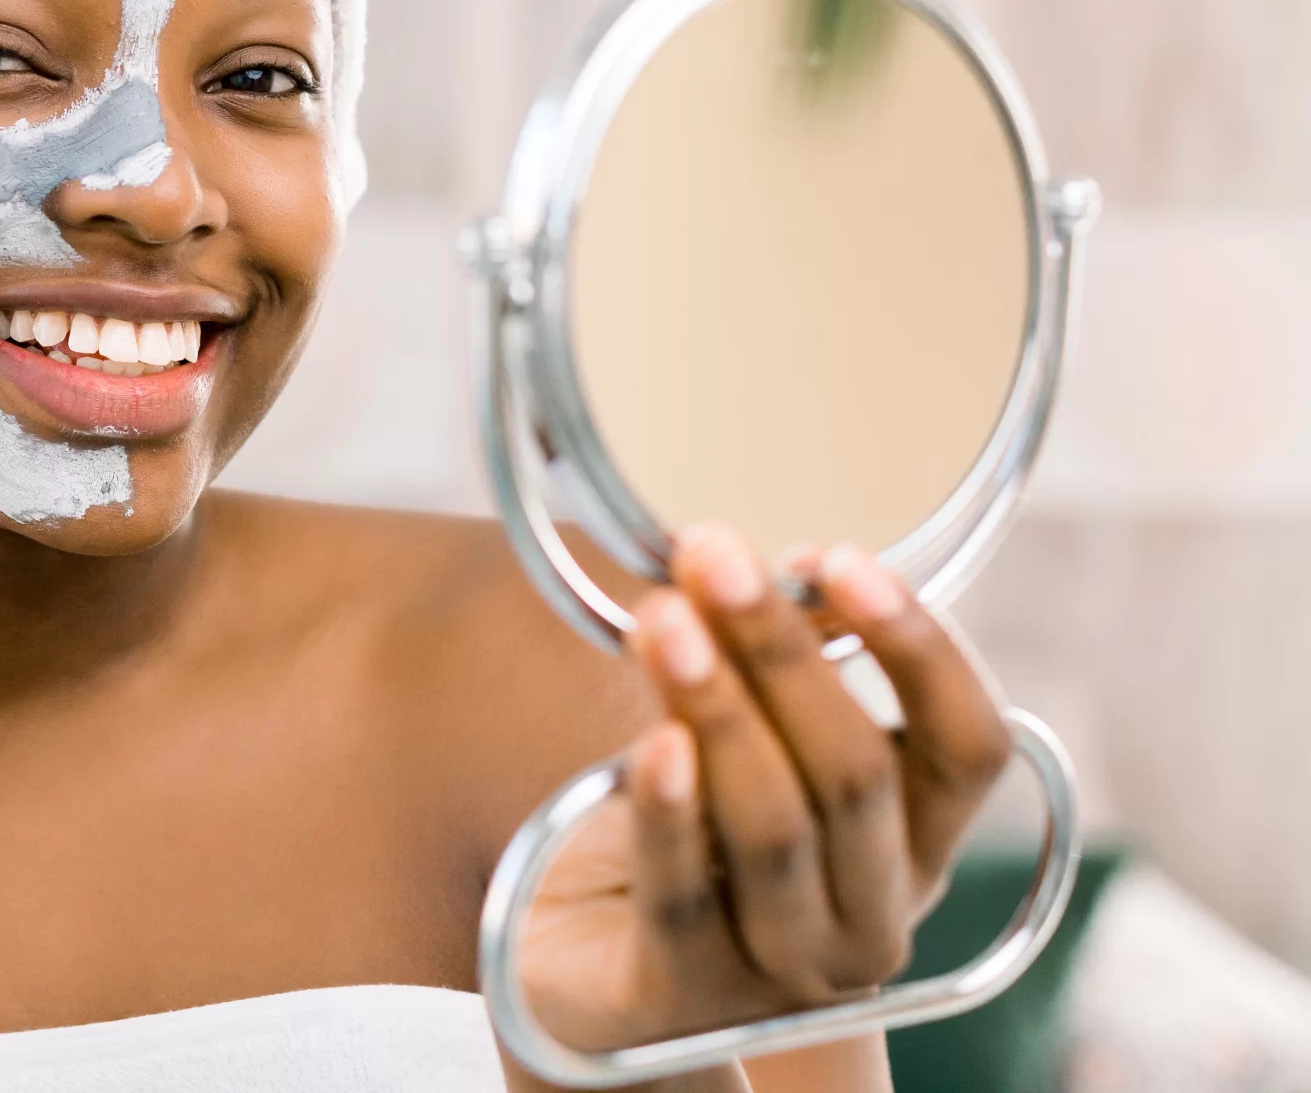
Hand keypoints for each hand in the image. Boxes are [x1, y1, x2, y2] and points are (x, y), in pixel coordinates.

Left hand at [517, 524, 1011, 1055]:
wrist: (584, 969)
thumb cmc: (684, 834)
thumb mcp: (743, 742)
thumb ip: (775, 672)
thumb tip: (781, 569)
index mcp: (914, 843)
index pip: (969, 746)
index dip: (921, 647)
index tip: (841, 556)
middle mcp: (873, 916)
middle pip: (856, 773)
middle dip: (782, 652)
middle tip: (712, 556)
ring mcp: (785, 968)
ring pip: (775, 829)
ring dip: (717, 707)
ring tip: (661, 616)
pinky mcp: (684, 996)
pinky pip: (685, 896)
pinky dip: (670, 812)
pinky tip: (651, 742)